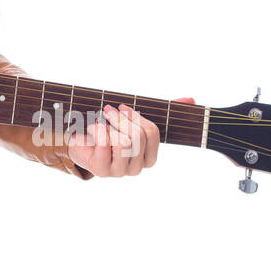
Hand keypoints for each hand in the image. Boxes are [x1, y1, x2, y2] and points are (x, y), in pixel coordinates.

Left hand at [67, 97, 195, 176]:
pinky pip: (104, 144)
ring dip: (109, 126)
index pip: (152, 133)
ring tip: (99, 122)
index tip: (123, 107)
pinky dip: (96, 130)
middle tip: (108, 110)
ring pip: (123, 142)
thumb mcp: (134, 119)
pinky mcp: (102, 170)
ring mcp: (119, 171)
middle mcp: (137, 167)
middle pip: (138, 136)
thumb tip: (191, 100)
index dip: (137, 116)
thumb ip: (164, 110)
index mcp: (149, 157)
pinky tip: (91, 129)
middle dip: (121, 118)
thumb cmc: (109, 130)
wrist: (78, 141)